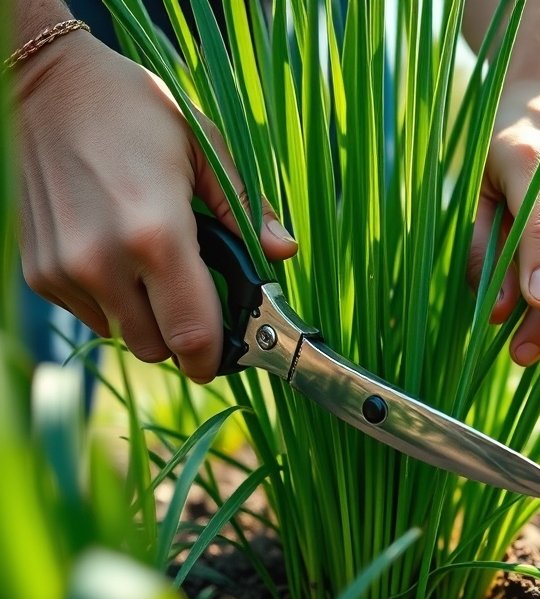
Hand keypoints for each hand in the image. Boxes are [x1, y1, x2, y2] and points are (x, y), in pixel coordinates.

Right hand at [14, 33, 296, 382]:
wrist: (41, 85)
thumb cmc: (131, 109)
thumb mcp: (203, 145)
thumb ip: (246, 209)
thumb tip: (283, 252)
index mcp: (156, 235)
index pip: (193, 335)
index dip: (216, 356)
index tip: (231, 354)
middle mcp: (103, 262)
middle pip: (158, 349)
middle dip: (185, 337)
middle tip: (200, 303)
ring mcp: (65, 271)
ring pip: (123, 336)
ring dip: (148, 319)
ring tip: (157, 270)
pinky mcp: (39, 271)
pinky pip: (91, 315)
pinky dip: (113, 303)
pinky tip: (120, 258)